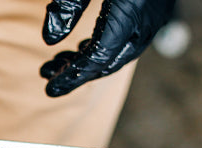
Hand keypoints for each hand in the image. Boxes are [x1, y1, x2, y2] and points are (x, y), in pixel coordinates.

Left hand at [40, 0, 175, 96]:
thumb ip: (67, 4)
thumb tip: (49, 39)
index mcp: (129, 11)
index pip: (97, 57)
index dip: (72, 75)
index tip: (48, 85)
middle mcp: (146, 22)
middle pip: (110, 62)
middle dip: (77, 72)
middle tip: (46, 74)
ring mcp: (154, 19)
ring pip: (121, 54)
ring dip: (90, 61)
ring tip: (59, 62)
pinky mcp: (154, 13)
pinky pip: (130, 41)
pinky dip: (105, 48)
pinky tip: (85, 46)